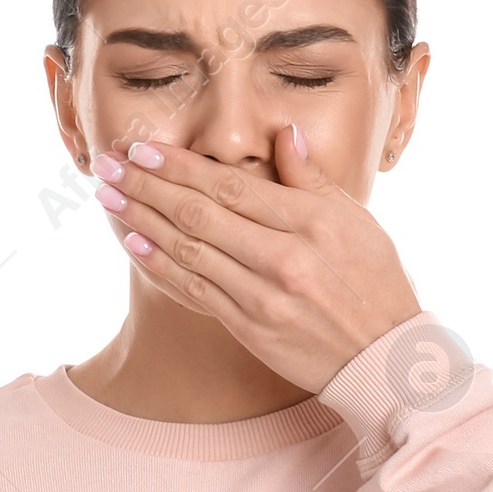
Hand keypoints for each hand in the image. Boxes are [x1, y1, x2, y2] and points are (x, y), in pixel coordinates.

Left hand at [90, 128, 421, 391]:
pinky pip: (195, 291)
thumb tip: (282, 133)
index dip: (181, 166)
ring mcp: (263, 297)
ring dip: (141, 221)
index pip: (231, 185)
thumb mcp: (357, 221)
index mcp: (311, 222)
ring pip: (189, 250)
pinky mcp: (250, 329)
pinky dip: (160, 265)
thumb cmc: (375, 283)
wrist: (385, 358)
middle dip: (146, 186)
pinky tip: (133, 243)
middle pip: (200, 214)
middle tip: (108, 166)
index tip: (144, 149)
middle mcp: (283, 258)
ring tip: (107, 198)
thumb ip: (313, 178)